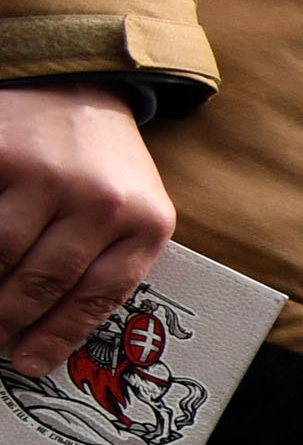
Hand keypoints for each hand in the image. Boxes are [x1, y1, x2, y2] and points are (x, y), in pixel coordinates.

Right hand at [0, 84, 174, 378]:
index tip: (29, 362)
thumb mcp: (135, 208)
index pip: (98, 297)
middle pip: (44, 282)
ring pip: (1, 256)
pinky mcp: (3, 156)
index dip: (57, 336)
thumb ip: (112, 261)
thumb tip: (61, 330)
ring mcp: (48, 176)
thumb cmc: (105, 163)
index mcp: (145, 222)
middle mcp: (101, 201)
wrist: (76, 82)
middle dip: (11, 321)